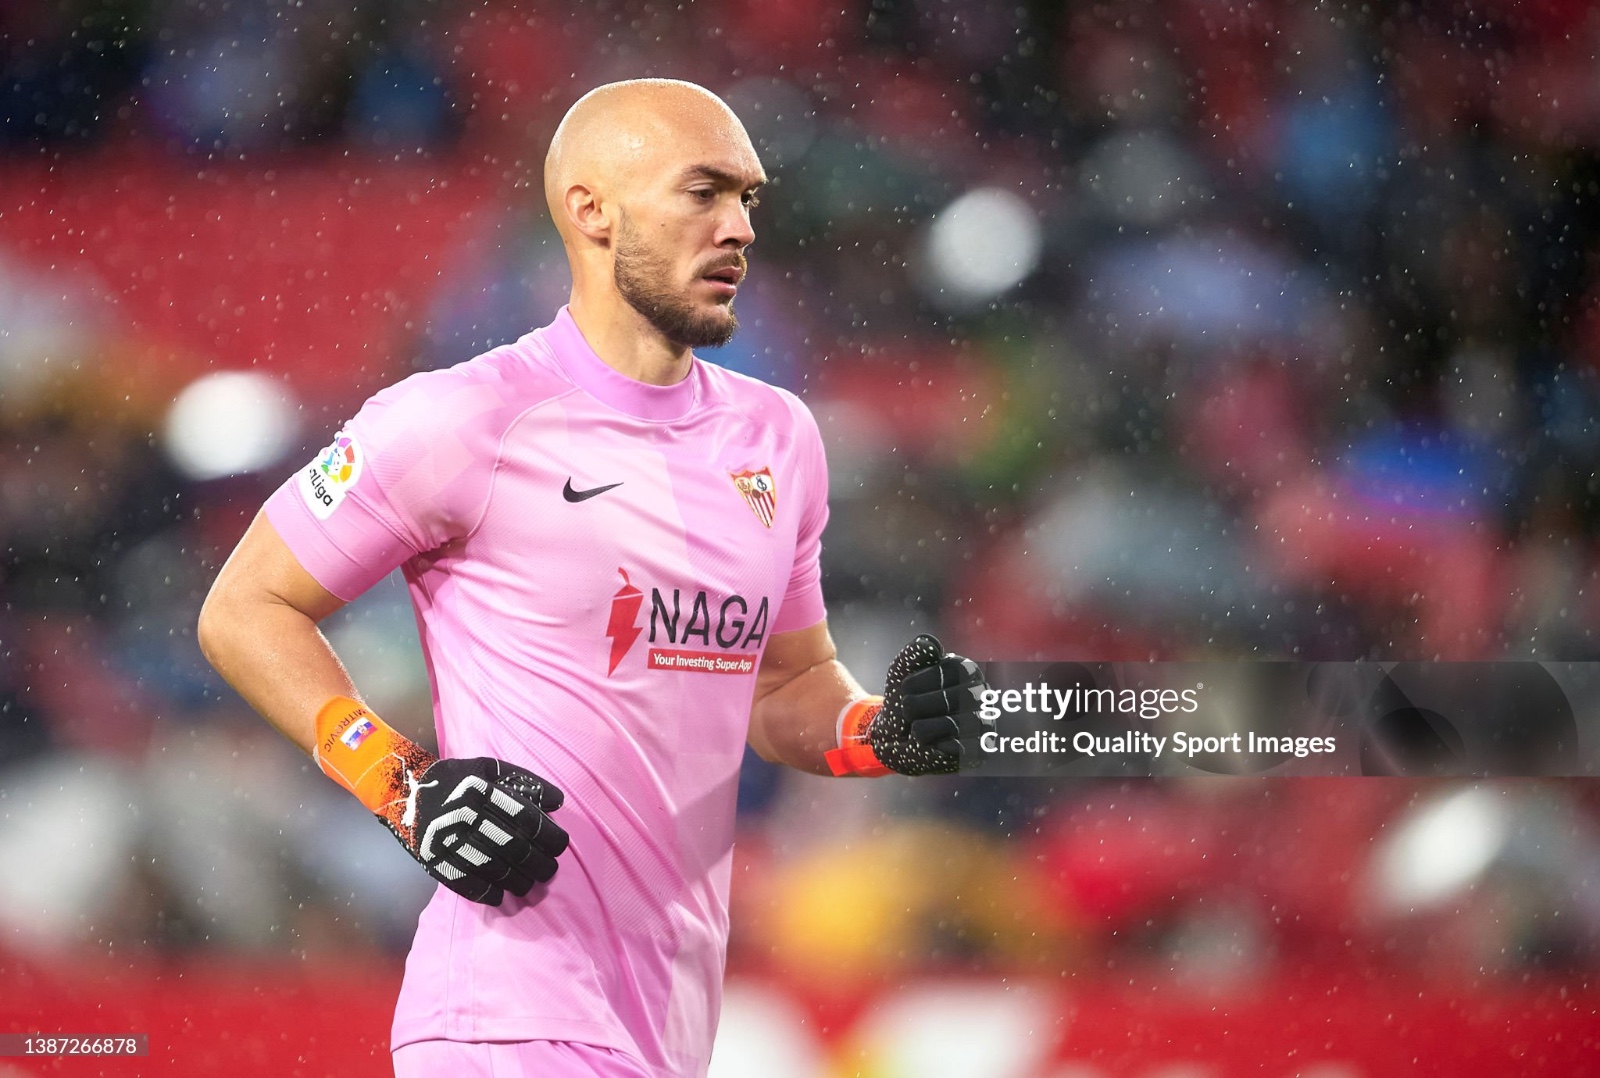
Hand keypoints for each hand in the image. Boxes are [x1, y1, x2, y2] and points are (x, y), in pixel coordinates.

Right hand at [379, 754, 569, 906]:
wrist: (404, 791)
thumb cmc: (456, 779)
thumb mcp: (488, 769)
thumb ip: (524, 781)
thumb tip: (558, 802)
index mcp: (481, 789)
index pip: (524, 817)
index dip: (547, 834)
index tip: (561, 845)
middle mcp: (465, 814)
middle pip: (512, 845)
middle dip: (539, 862)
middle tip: (550, 870)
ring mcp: (447, 839)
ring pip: (493, 867)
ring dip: (517, 881)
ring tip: (530, 884)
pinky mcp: (433, 859)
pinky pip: (464, 882)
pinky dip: (486, 893)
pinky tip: (500, 896)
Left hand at [866, 634, 991, 774]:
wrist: (896, 735)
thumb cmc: (906, 698)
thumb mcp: (902, 670)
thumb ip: (914, 653)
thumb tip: (931, 644)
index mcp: (965, 669)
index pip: (935, 675)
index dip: (912, 685)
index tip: (908, 690)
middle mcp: (981, 693)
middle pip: (937, 701)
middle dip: (913, 709)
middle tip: (914, 713)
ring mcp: (984, 722)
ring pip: (943, 726)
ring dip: (920, 729)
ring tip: (922, 729)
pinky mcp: (980, 750)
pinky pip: (951, 749)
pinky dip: (934, 747)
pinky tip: (935, 743)